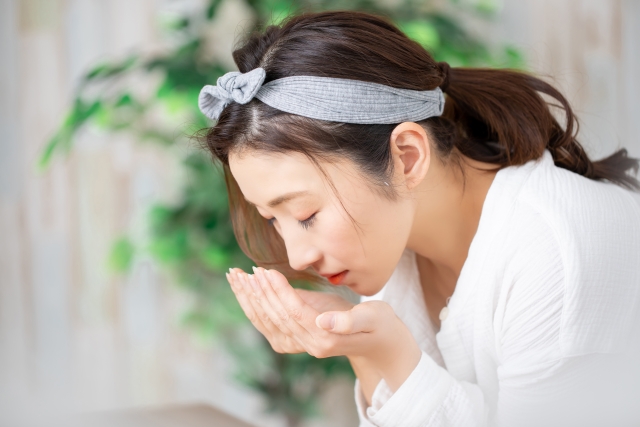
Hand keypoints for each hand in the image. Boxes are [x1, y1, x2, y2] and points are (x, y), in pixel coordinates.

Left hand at [226, 266, 421, 390]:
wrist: (379, 341)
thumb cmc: (379, 323)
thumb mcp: (373, 318)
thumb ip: (350, 320)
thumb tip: (324, 321)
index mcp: (326, 340)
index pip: (295, 313)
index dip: (279, 292)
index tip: (264, 271)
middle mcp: (309, 346)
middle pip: (276, 317)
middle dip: (258, 293)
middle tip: (241, 272)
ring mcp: (300, 345)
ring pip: (267, 322)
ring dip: (250, 299)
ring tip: (236, 278)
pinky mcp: (295, 339)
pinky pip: (269, 324)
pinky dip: (254, 307)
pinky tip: (245, 291)